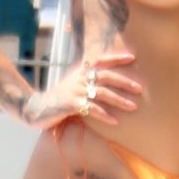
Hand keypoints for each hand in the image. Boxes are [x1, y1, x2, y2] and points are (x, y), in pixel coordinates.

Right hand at [22, 51, 140, 128]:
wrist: (38, 107)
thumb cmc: (60, 96)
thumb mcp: (74, 83)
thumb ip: (88, 78)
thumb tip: (107, 78)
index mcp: (81, 71)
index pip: (101, 60)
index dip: (116, 58)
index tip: (132, 58)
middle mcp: (80, 79)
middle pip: (106, 76)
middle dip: (124, 82)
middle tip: (140, 88)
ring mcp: (75, 91)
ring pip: (102, 93)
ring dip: (119, 100)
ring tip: (133, 106)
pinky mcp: (71, 105)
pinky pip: (92, 109)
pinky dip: (105, 115)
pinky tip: (115, 121)